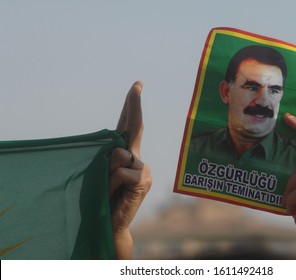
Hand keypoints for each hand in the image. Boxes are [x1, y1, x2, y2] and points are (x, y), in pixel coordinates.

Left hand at [109, 81, 151, 258]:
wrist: (110, 223)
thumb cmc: (103, 197)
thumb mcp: (103, 173)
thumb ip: (110, 157)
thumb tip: (118, 150)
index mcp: (128, 154)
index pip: (130, 125)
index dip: (133, 105)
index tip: (137, 85)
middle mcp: (139, 157)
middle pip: (135, 126)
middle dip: (134, 103)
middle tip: (137, 83)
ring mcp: (144, 168)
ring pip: (118, 154)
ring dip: (107, 171)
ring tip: (109, 188)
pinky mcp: (144, 179)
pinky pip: (120, 171)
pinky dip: (112, 182)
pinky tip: (116, 194)